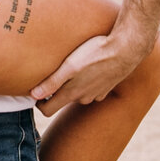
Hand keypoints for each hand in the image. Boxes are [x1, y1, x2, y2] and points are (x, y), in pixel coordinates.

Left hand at [31, 32, 147, 116]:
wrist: (126, 49)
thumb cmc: (95, 54)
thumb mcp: (70, 66)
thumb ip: (52, 82)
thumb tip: (33, 95)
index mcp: (72, 94)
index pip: (47, 110)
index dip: (38, 103)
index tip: (34, 90)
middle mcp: (84, 98)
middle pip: (62, 100)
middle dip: (54, 91)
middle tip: (50, 73)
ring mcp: (97, 94)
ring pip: (78, 93)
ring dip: (72, 84)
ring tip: (71, 67)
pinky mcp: (107, 87)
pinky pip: (92, 88)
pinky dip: (87, 81)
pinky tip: (89, 66)